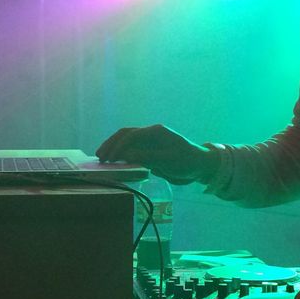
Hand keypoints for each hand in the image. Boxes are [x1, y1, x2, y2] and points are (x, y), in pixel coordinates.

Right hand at [96, 124, 213, 184]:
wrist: (199, 166)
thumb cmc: (186, 162)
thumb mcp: (168, 160)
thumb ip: (147, 157)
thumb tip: (125, 155)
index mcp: (156, 132)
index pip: (132, 135)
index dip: (119, 145)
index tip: (110, 158)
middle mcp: (150, 134)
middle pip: (125, 134)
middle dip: (111, 144)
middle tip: (100, 157)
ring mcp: (148, 142)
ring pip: (126, 141)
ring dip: (113, 148)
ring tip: (102, 158)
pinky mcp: (148, 151)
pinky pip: (130, 150)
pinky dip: (120, 154)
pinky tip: (113, 161)